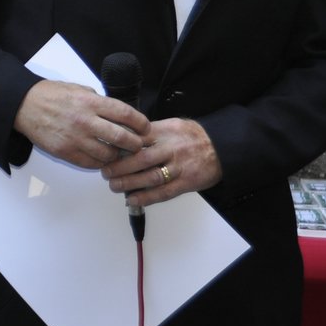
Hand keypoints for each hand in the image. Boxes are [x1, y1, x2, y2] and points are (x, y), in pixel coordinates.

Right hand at [13, 80, 149, 168]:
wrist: (24, 105)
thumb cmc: (50, 95)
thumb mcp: (79, 90)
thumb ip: (100, 102)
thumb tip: (118, 114)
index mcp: (91, 103)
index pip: (126, 114)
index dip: (141, 123)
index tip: (145, 128)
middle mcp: (85, 121)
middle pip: (122, 138)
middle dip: (135, 144)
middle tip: (137, 145)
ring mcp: (75, 139)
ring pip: (108, 155)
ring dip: (117, 156)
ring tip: (118, 153)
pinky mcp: (65, 151)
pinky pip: (90, 163)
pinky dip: (99, 162)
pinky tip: (101, 157)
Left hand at [100, 117, 221, 207]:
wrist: (222, 147)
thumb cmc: (192, 136)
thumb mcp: (170, 125)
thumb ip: (148, 132)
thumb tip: (121, 137)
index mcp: (164, 132)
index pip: (135, 138)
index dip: (117, 147)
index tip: (104, 152)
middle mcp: (171, 148)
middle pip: (140, 159)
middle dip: (119, 167)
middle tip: (105, 173)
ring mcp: (179, 166)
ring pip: (150, 177)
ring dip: (129, 184)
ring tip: (114, 186)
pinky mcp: (186, 182)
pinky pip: (163, 192)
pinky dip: (146, 197)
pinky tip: (132, 199)